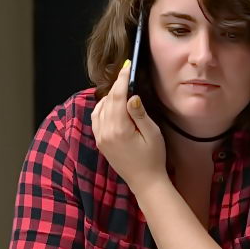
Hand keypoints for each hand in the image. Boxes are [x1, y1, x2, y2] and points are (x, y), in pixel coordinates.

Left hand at [91, 60, 167, 193]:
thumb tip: (132, 96)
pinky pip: (96, 119)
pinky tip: (112, 106)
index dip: (122, 79)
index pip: (117, 96)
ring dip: (110, 97)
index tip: (127, 66)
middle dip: (117, 86)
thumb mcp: (153, 134)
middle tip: (127, 76)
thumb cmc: (153, 158)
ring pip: (100, 108)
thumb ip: (140, 114)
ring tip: (123, 91)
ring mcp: (100, 138)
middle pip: (108, 100)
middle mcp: (105, 132)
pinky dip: (103, 108)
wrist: (145, 182)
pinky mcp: (100, 142)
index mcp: (119, 129)